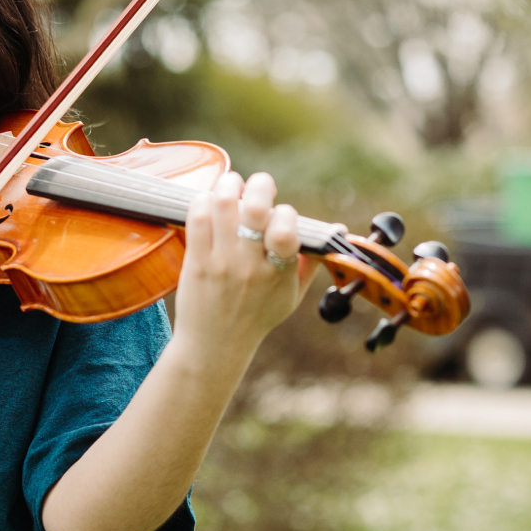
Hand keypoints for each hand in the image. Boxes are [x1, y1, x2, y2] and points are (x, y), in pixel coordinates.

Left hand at [174, 171, 315, 359]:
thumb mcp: (292, 297)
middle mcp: (251, 266)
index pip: (288, 228)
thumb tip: (334, 234)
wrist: (216, 346)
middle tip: (260, 184)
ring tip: (233, 184)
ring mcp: (222, 263)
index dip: (286, 211)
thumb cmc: (257, 318)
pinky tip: (210, 201)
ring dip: (230, 184)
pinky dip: (204, 200)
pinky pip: (198, 218)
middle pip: (257, 209)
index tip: (280, 213)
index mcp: (280, 273)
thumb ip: (309, 264)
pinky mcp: (196, 262)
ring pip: (225, 205)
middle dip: (261, 184)